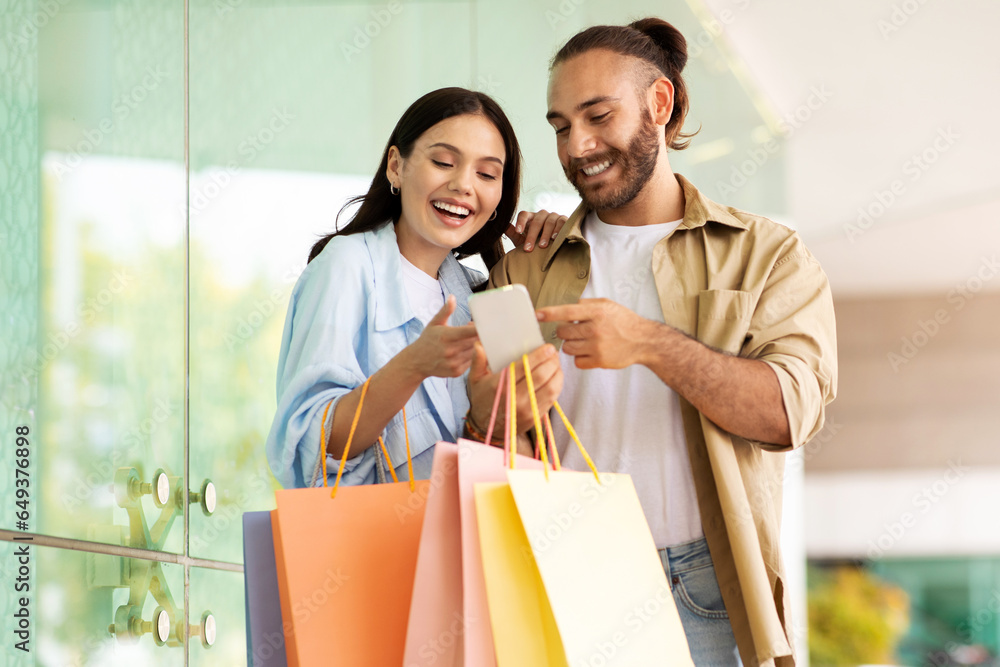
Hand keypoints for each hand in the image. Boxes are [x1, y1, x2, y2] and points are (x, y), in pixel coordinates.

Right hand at [403, 296, 478, 378]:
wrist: (416, 362)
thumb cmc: (427, 340)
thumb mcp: (434, 323)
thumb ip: (445, 311)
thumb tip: (452, 297)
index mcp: (447, 336)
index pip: (469, 332)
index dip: (480, 328)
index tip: (488, 324)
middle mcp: (451, 350)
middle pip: (476, 342)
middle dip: (480, 335)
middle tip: (479, 329)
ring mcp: (454, 363)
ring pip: (475, 352)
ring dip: (477, 345)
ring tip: (470, 339)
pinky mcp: (456, 372)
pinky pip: (471, 362)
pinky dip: (472, 356)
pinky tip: (466, 350)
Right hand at [468, 342, 562, 435]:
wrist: (488, 427)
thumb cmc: (482, 399)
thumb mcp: (475, 379)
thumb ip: (478, 361)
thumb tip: (479, 345)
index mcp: (500, 385)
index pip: (525, 367)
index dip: (540, 355)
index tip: (548, 347)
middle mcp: (515, 398)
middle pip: (541, 375)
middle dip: (551, 361)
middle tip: (553, 353)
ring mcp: (527, 409)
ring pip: (551, 387)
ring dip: (557, 373)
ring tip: (556, 364)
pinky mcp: (535, 416)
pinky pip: (552, 398)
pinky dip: (557, 385)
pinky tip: (555, 376)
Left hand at [505, 210, 567, 251]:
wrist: (552, 248)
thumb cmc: (536, 243)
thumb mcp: (523, 240)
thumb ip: (513, 233)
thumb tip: (502, 226)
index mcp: (530, 218)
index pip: (524, 214)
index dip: (521, 222)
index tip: (518, 232)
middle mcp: (542, 215)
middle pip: (536, 220)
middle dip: (532, 235)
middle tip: (528, 248)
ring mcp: (553, 216)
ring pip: (549, 221)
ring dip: (545, 234)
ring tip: (542, 246)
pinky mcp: (564, 220)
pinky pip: (562, 222)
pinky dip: (559, 229)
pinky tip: (555, 238)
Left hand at [536, 299, 653, 369]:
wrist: (643, 341)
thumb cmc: (624, 322)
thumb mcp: (608, 305)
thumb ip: (587, 304)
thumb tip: (571, 306)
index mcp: (596, 311)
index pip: (566, 311)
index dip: (549, 313)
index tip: (537, 314)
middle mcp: (595, 328)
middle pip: (563, 332)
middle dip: (566, 332)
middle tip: (577, 331)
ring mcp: (596, 346)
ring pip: (567, 348)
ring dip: (572, 345)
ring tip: (586, 342)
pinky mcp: (599, 361)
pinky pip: (577, 361)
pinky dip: (580, 358)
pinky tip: (590, 352)